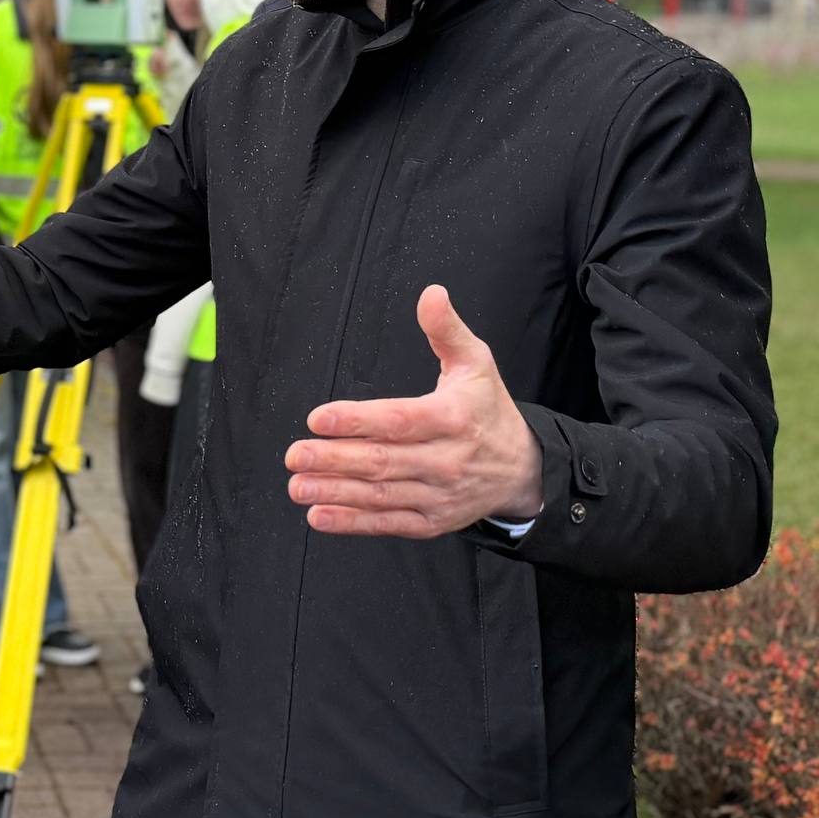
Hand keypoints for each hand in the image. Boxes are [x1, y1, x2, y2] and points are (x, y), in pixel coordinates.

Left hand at [286, 285, 543, 537]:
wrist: (522, 469)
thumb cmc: (488, 409)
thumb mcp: (476, 363)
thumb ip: (447, 330)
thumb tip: (430, 294)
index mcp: (453, 418)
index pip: (399, 420)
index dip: (357, 420)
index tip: (317, 418)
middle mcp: (446, 460)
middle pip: (383, 461)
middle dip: (334, 459)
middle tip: (296, 454)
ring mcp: (438, 495)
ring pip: (381, 495)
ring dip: (335, 492)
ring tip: (297, 485)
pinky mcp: (432, 521)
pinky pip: (388, 523)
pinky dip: (353, 522)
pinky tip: (319, 515)